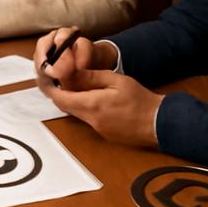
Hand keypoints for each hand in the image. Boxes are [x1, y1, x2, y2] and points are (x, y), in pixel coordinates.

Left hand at [33, 27, 160, 146]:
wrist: (159, 123)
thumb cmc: (140, 100)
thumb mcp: (116, 80)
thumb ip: (92, 76)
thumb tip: (72, 72)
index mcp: (93, 105)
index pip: (62, 98)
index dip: (52, 88)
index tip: (48, 78)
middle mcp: (92, 120)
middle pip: (66, 106)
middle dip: (61, 93)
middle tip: (59, 79)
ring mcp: (97, 129)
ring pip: (76, 113)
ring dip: (73, 101)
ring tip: (78, 86)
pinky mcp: (104, 133)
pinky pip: (87, 119)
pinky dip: (84, 108)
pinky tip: (93, 99)